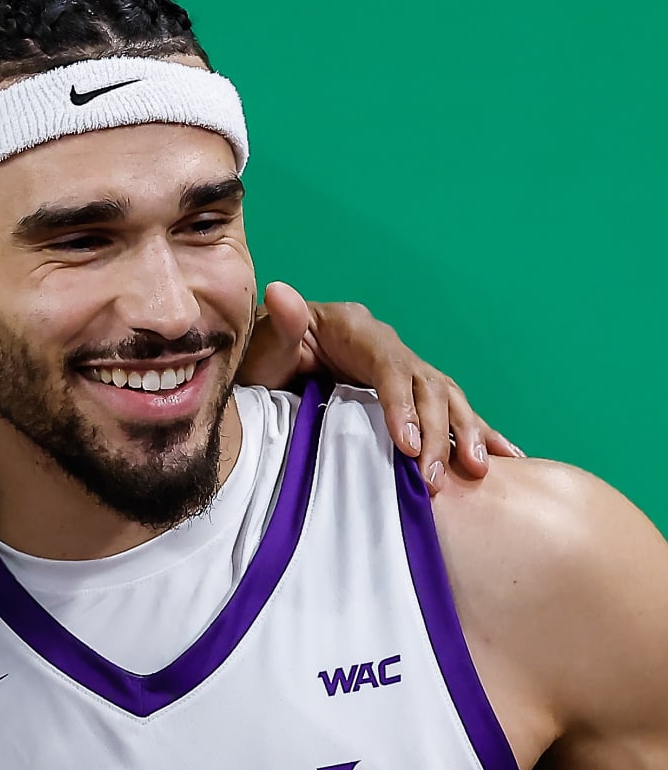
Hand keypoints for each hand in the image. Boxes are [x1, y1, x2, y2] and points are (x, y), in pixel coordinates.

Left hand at [236, 281, 522, 492]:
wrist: (266, 363)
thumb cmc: (263, 355)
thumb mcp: (264, 343)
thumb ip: (280, 323)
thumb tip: (281, 291)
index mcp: (357, 331)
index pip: (389, 367)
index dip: (402, 405)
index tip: (407, 445)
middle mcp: (389, 347)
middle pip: (427, 386)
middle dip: (438, 432)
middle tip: (434, 477)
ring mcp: (403, 370)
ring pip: (447, 398)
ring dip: (465, 434)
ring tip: (477, 471)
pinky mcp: (410, 394)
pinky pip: (451, 411)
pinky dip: (478, 432)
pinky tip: (505, 456)